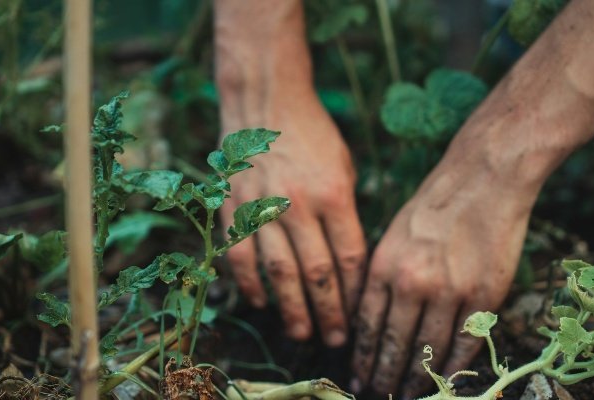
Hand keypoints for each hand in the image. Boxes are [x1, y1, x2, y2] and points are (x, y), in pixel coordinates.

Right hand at [219, 93, 365, 346]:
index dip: (355, 292)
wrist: (266, 102)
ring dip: (291, 309)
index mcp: (334, 194)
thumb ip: (346, 213)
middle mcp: (299, 205)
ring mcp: (263, 207)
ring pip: (279, 272)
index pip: (349, 257)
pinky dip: (250, 284)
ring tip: (302, 333)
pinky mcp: (234, 207)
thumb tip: (349, 262)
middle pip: (317, 273)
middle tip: (335, 340)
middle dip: (329, 312)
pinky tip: (262, 303)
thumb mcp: (344, 168)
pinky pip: (241, 255)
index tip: (359, 315)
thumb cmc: (313, 135)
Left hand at [350, 117, 544, 397]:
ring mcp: (449, 291)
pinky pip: (465, 343)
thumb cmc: (435, 203)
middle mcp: (412, 283)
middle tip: (377, 393)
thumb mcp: (393, 234)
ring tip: (408, 394)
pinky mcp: (483, 295)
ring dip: (417, 378)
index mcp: (384, 266)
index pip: (367, 325)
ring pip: (428, 350)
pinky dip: (454, 366)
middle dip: (384, 375)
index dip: (362, 357)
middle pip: (394, 344)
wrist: (483, 178)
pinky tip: (446, 380)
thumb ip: (382, 276)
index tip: (357, 376)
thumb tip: (372, 319)